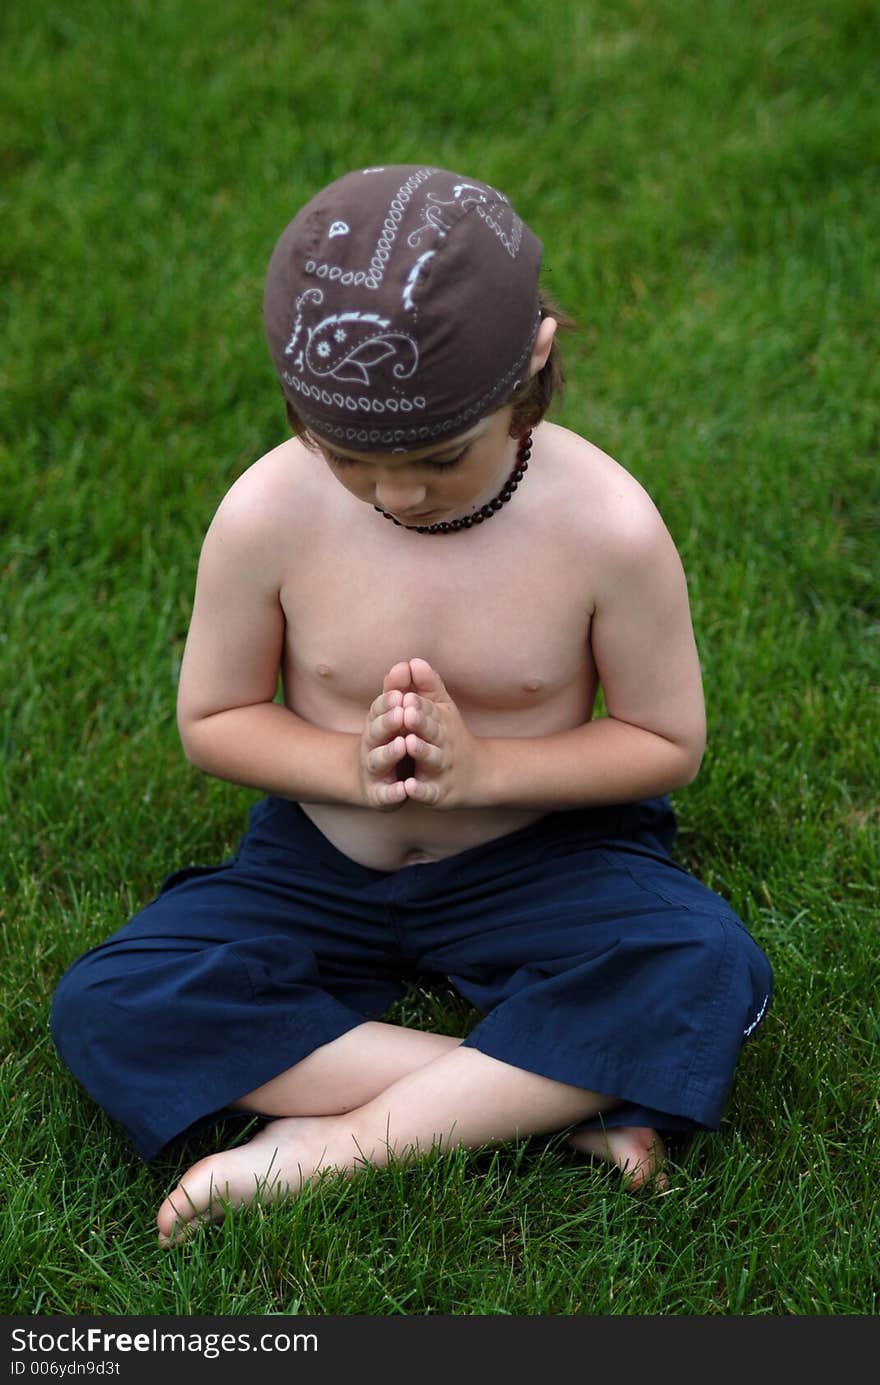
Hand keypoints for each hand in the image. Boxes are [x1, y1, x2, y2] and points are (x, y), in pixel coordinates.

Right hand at [357, 661, 413, 809]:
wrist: (373, 781)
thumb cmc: (390, 740)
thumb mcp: (395, 715)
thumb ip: (402, 690)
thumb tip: (407, 663)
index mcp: (377, 724)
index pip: (380, 709)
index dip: (388, 701)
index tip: (400, 693)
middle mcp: (372, 745)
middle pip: (376, 732)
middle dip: (388, 722)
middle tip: (402, 713)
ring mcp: (374, 770)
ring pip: (379, 760)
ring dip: (390, 753)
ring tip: (403, 744)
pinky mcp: (379, 795)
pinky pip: (386, 794)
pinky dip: (394, 792)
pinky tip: (405, 789)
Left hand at [396, 657, 480, 808]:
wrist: (478, 776)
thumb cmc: (451, 736)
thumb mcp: (442, 710)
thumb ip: (427, 686)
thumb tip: (413, 660)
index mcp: (440, 722)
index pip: (428, 710)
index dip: (417, 704)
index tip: (405, 695)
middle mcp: (443, 743)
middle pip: (431, 731)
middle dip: (420, 722)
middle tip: (407, 713)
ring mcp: (441, 768)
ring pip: (431, 758)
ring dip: (421, 751)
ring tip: (408, 744)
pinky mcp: (437, 792)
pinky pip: (429, 791)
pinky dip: (420, 790)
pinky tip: (409, 786)